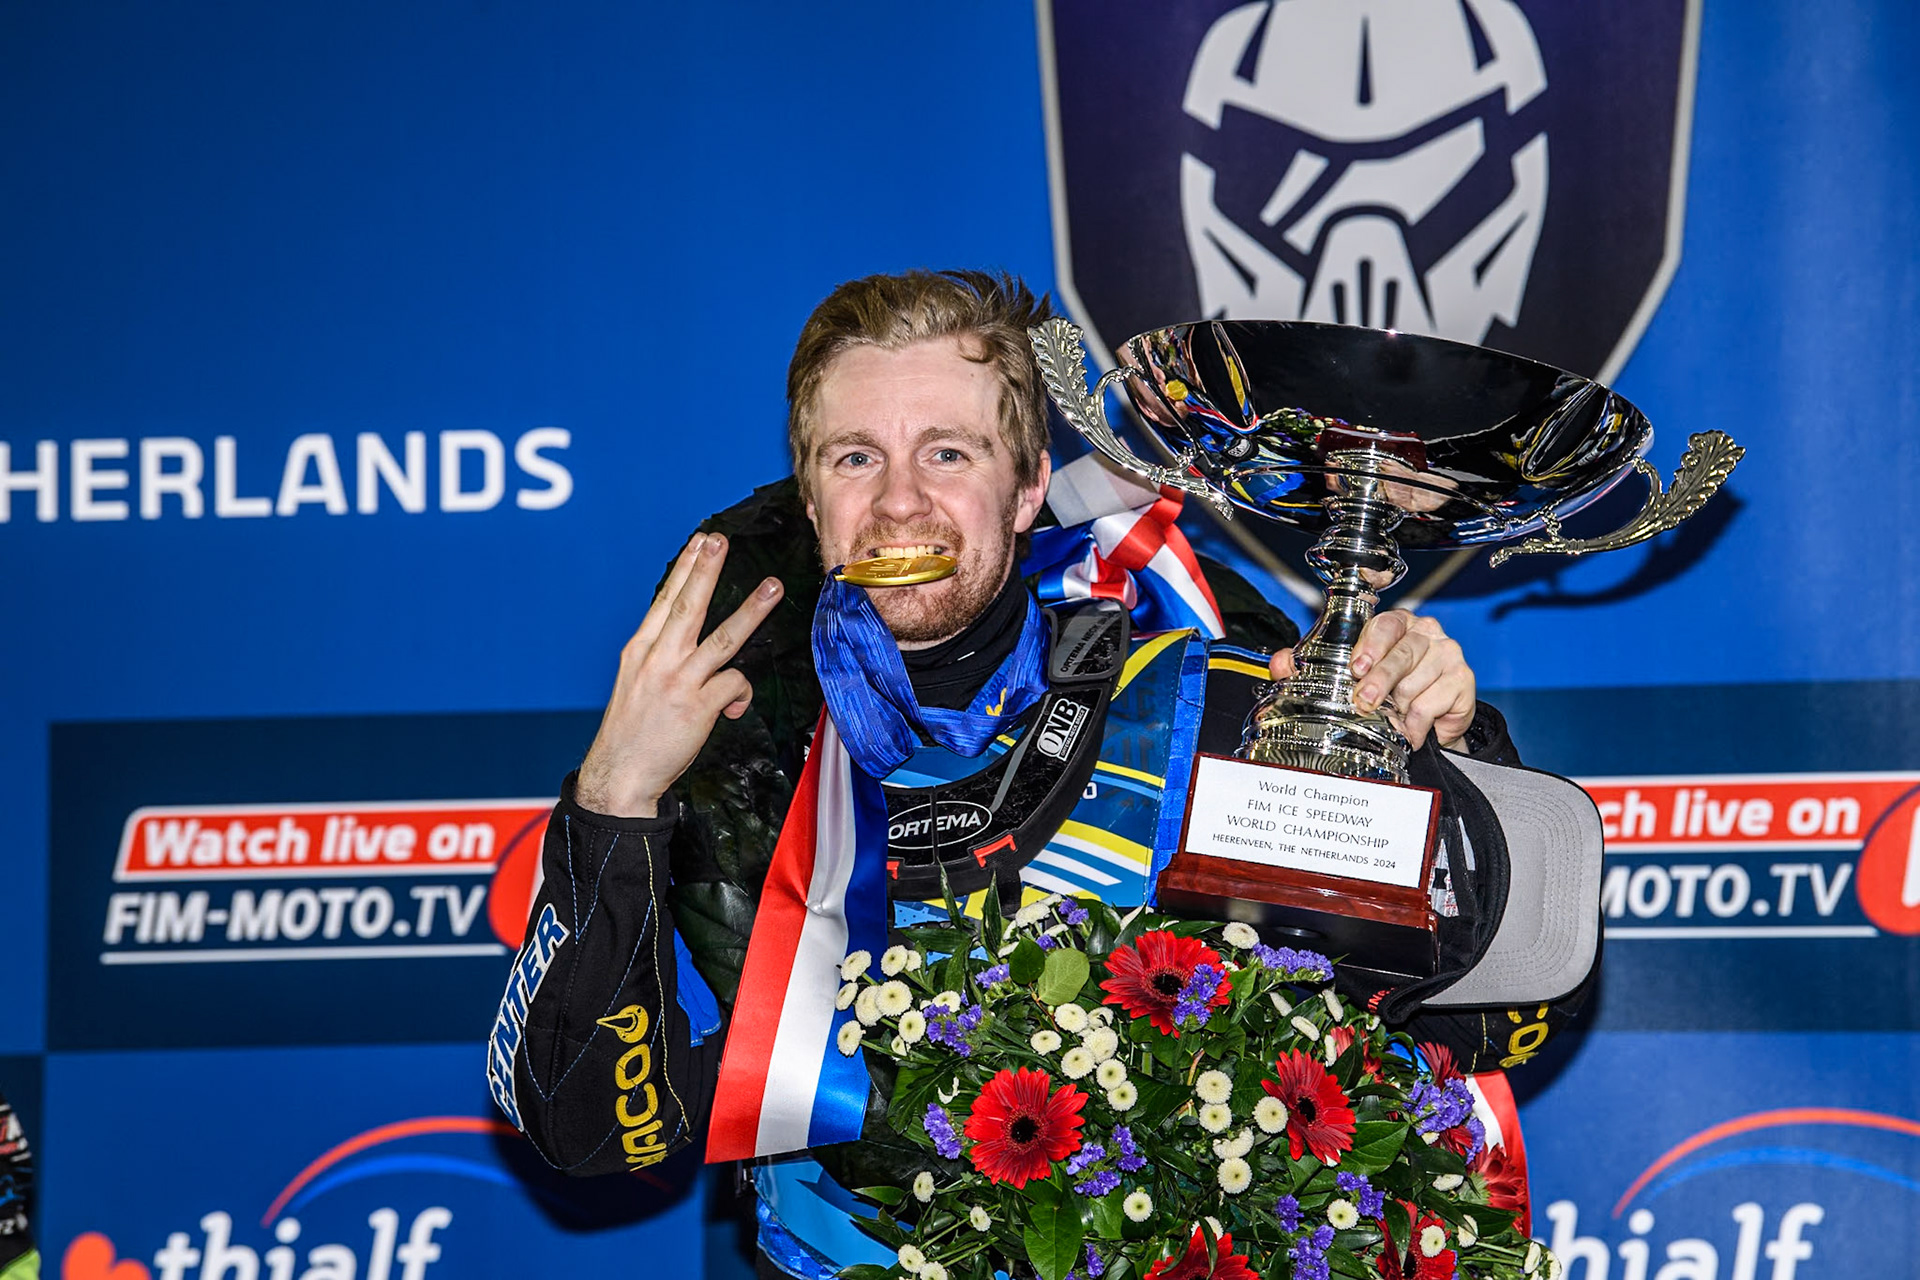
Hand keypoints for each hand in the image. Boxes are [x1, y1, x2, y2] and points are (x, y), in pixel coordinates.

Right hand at [575, 533, 784, 816]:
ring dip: (751, 611)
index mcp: (640, 650)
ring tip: (771, 588)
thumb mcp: (636, 683)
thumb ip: (664, 658)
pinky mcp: (698, 707)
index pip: (665, 600)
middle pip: (687, 606)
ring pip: (722, 638)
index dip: (686, 569)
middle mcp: (657, 660)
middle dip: (706, 569)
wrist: (619, 775)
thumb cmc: (632, 732)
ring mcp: (678, 682)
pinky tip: (733, 708)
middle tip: (720, 540)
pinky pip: (734, 684)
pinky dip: (741, 693)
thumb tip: (701, 650)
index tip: (700, 542)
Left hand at [1267, 609, 1476, 750]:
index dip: (1370, 645)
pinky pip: (1434, 702)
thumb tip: (1280, 663)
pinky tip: (1412, 727)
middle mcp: (1425, 633)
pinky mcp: (1463, 681)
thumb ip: (1311, 666)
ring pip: (1417, 680)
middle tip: (1365, 700)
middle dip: (1380, 679)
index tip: (1356, 666)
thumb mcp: (1352, 676)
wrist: (1432, 719)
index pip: (1384, 625)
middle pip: (1402, 652)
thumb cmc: (1391, 690)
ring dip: (1399, 705)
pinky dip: (1418, 721)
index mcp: (1397, 624)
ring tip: (1392, 715)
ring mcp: (1448, 654)